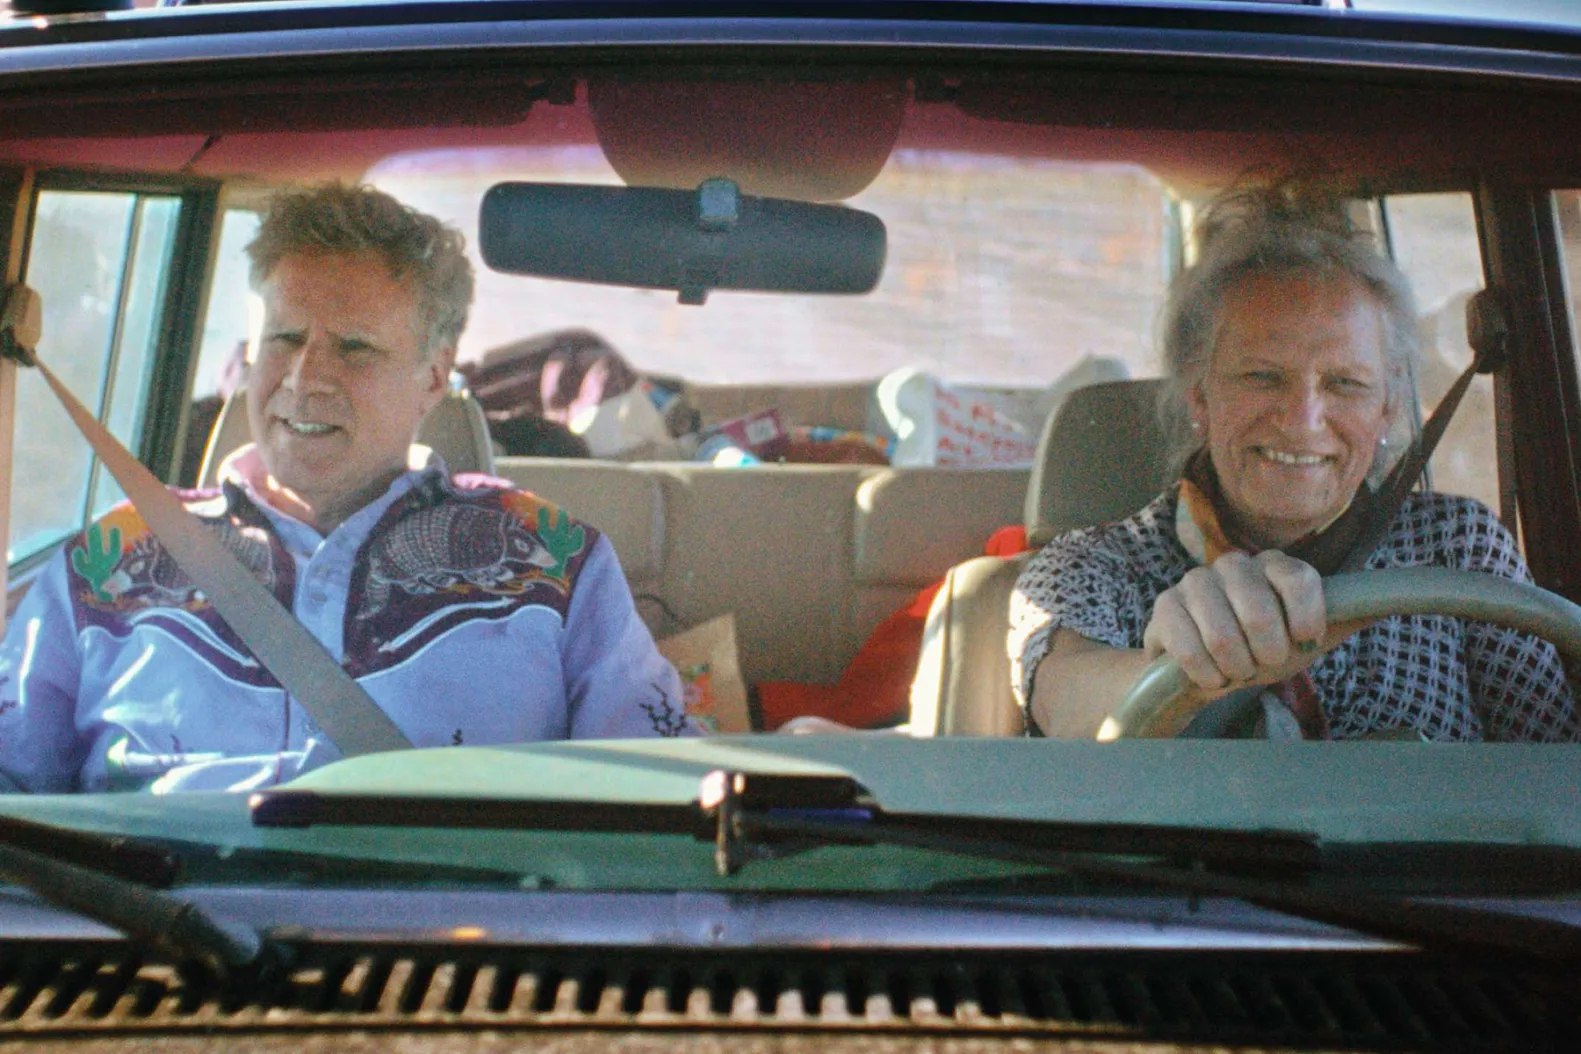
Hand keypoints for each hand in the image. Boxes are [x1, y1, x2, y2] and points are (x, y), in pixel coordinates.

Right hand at [1141, 550, 1332, 694]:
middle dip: (1267, 652)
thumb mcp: (1309, 638)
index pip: (1296, 577)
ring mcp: (1194, 583)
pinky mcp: (1164, 608)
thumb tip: (1388, 603)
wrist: (1207, 669)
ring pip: (1223, 631)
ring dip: (1236, 665)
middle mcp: (1232, 565)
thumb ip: (1344, 618)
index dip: (1304, 615)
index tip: (1304, 640)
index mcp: (1273, 566)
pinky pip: (1189, 646)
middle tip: (1264, 663)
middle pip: (1258, 609)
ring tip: (1237, 670)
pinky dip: (1207, 673)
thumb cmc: (1262, 649)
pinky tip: (1211, 676)